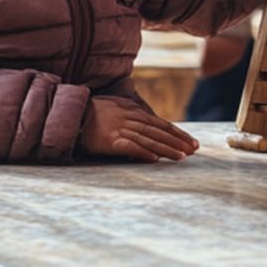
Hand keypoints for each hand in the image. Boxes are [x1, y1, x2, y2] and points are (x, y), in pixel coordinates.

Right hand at [78, 95, 199, 161]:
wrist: (71, 113)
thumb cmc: (93, 112)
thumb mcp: (117, 107)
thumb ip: (133, 115)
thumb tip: (148, 125)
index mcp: (134, 111)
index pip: (162, 124)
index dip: (178, 133)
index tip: (192, 142)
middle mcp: (131, 119)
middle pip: (160, 132)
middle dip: (179, 141)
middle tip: (194, 150)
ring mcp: (121, 129)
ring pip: (149, 139)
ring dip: (167, 148)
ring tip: (182, 157)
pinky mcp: (110, 140)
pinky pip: (130, 146)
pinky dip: (143, 152)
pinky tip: (155, 159)